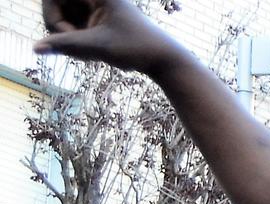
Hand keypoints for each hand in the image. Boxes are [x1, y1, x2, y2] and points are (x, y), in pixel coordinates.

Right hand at [35, 0, 186, 73]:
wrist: (165, 59)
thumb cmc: (137, 48)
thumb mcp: (98, 46)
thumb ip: (65, 45)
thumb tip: (35, 48)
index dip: (52, 17)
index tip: (67, 37)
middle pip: (57, 9)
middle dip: (63, 33)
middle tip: (81, 52)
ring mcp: (95, 8)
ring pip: (65, 21)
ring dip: (71, 40)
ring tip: (91, 56)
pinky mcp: (97, 20)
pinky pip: (74, 29)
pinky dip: (78, 43)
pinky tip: (94, 55)